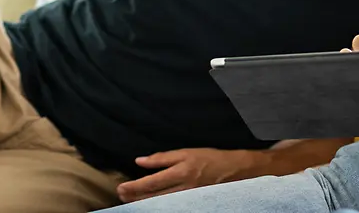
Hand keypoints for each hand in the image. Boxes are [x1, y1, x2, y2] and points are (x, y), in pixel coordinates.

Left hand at [116, 148, 261, 202]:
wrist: (237, 171)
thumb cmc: (211, 158)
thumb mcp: (187, 152)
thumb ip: (162, 158)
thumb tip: (140, 161)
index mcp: (181, 172)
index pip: (151, 183)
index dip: (134, 187)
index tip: (121, 188)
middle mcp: (184, 188)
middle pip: (153, 197)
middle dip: (135, 197)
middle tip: (121, 196)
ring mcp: (189, 199)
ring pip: (162, 204)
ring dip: (144, 203)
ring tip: (131, 201)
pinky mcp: (194, 204)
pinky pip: (173, 206)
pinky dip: (160, 206)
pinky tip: (152, 205)